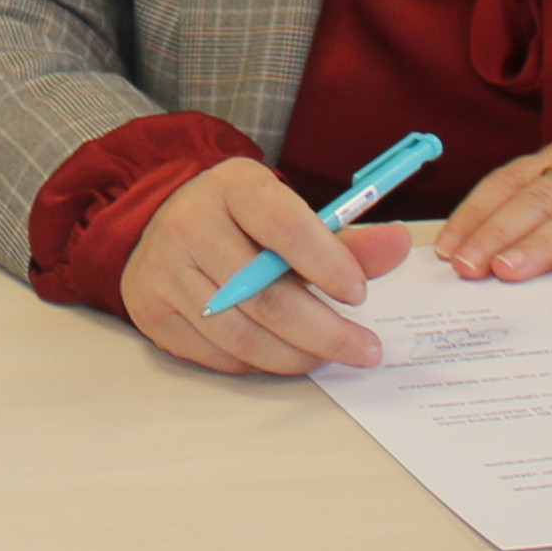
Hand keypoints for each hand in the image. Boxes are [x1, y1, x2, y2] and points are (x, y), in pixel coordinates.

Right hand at [115, 156, 412, 377]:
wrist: (161, 224)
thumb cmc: (240, 220)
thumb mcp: (287, 211)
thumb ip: (344, 238)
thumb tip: (399, 244)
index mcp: (233, 188)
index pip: (284, 227)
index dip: (328, 264)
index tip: (359, 294)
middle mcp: (190, 225)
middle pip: (265, 295)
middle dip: (326, 332)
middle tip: (365, 349)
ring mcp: (166, 271)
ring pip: (243, 335)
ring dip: (296, 355)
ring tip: (328, 355)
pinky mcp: (152, 312)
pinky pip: (218, 355)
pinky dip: (259, 362)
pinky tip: (281, 351)